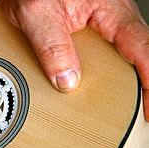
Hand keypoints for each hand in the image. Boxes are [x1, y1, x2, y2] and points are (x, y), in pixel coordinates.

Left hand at [0, 0, 148, 119]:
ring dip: (125, 79)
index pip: (141, 48)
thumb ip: (52, 46)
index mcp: (109, 10)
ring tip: (122, 103)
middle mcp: (112, 15)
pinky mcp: (91, 29)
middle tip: (141, 111)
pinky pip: (106, 53)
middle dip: (143, 84)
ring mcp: (103, 22)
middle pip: (138, 54)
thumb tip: (67, 80)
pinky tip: (98, 84)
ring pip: (123, 55)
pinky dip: (107, 71)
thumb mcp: (36, 14)